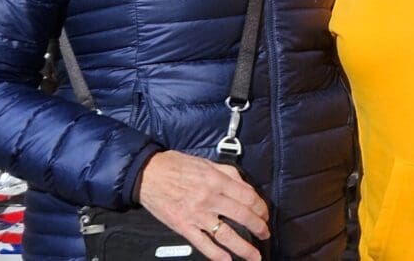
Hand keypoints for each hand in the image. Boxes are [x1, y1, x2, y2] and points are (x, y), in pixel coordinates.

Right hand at [138, 150, 269, 260]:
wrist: (148, 174)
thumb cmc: (176, 166)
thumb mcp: (207, 163)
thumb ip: (229, 174)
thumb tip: (246, 187)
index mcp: (217, 180)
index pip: (248, 196)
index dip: (261, 207)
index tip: (265, 213)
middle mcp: (210, 198)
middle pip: (243, 216)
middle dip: (259, 227)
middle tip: (265, 233)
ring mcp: (197, 215)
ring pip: (227, 234)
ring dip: (244, 248)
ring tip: (254, 256)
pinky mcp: (184, 226)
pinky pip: (203, 244)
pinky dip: (217, 255)